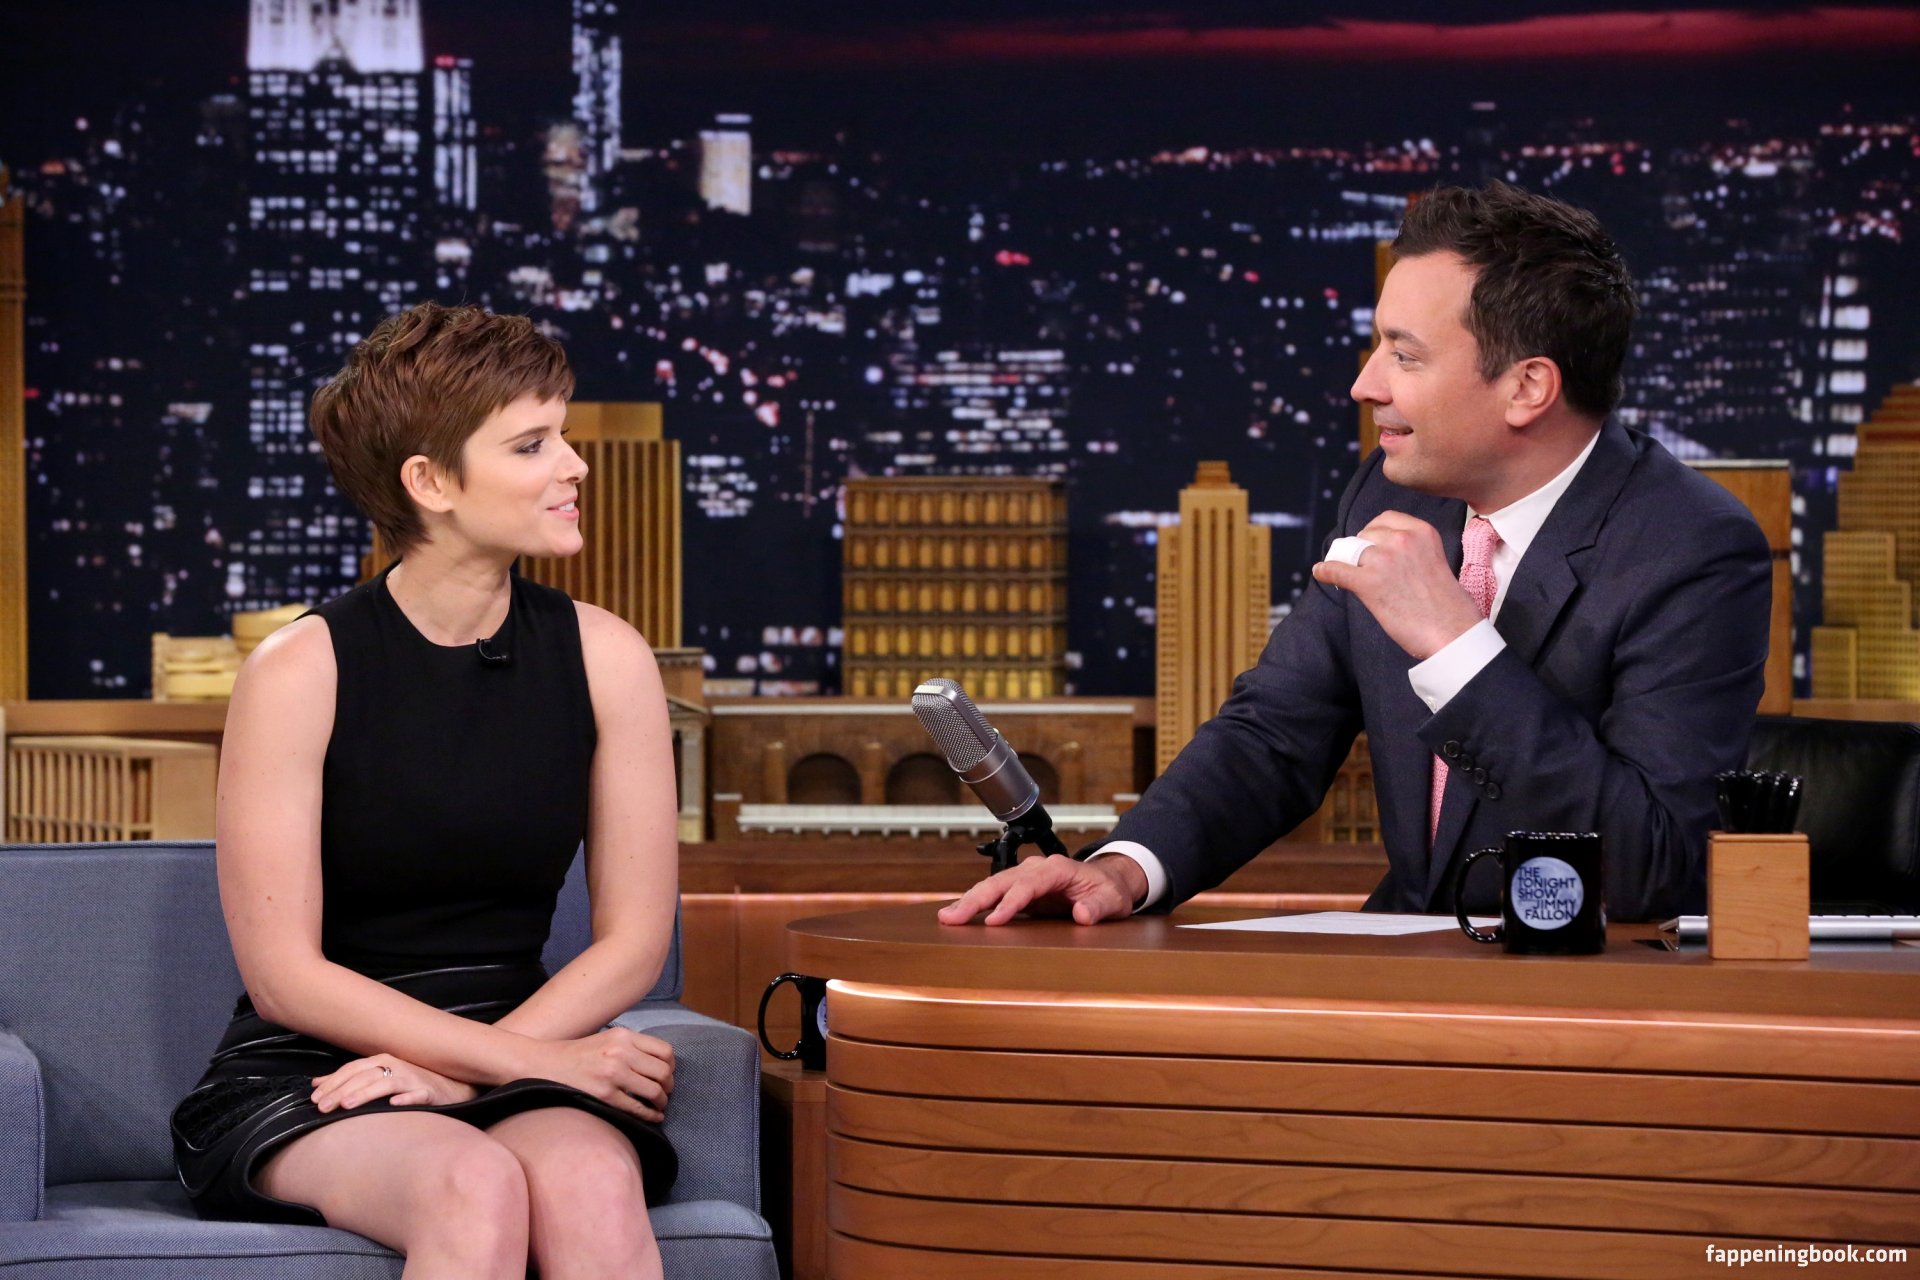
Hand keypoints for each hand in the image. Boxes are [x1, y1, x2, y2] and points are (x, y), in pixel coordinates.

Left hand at [310, 1054, 478, 1112]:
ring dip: (366, 1093)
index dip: (332, 1083)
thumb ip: (349, 1080)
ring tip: (348, 1105)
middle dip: (341, 1091)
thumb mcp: (379, 1077)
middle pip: (363, 1077)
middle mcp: (396, 1066)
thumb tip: (316, 1083)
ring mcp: (413, 1078)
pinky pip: (417, 1095)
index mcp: (382, 1061)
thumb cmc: (412, 1082)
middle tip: (322, 1107)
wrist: (452, 1087)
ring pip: (385, 1084)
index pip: (351, 1070)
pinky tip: (394, 1105)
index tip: (313, 1099)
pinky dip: (405, 1099)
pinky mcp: (429, 1092)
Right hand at [527, 1027, 674, 1123]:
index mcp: (624, 1036)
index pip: (665, 1051)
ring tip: (659, 1106)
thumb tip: (661, 1064)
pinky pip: (637, 1108)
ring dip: (661, 1102)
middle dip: (669, 1087)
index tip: (668, 1075)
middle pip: (663, 1072)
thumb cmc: (577, 1054)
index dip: (671, 1067)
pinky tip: (653, 1117)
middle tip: (666, 1094)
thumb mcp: (607, 1039)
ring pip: (654, 1091)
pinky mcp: (604, 1095)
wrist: (544, 1065)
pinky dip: (650, 1115)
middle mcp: (621, 1053)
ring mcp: (612, 1074)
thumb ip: (632, 1047)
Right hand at [936, 853, 1143, 926]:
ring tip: (947, 916)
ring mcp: (1027, 878)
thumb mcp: (1112, 900)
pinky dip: (977, 903)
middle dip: (976, 899)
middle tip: (953, 917)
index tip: (994, 920)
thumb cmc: (1109, 891)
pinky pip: (995, 894)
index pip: (1028, 884)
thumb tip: (1082, 913)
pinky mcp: (1021, 890)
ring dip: (970, 901)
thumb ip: (1098, 906)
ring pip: (993, 885)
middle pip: (1001, 881)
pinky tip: (960, 914)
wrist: (1108, 882)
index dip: (1010, 902)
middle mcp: (1037, 869)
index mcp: (1057, 869)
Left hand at [1310, 511, 1485, 659]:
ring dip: (1348, 563)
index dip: (1374, 532)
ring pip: (1352, 552)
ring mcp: (1383, 559)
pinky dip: (1326, 571)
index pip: (1385, 519)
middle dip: (1362, 548)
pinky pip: (1337, 570)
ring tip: (1346, 573)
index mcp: (1422, 531)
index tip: (1370, 543)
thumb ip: (1412, 551)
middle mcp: (1402, 539)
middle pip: (1365, 535)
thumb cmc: (1448, 606)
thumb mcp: (1435, 561)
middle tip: (1362, 565)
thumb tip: (1382, 554)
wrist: (1453, 632)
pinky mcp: (1368, 582)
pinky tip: (1321, 572)